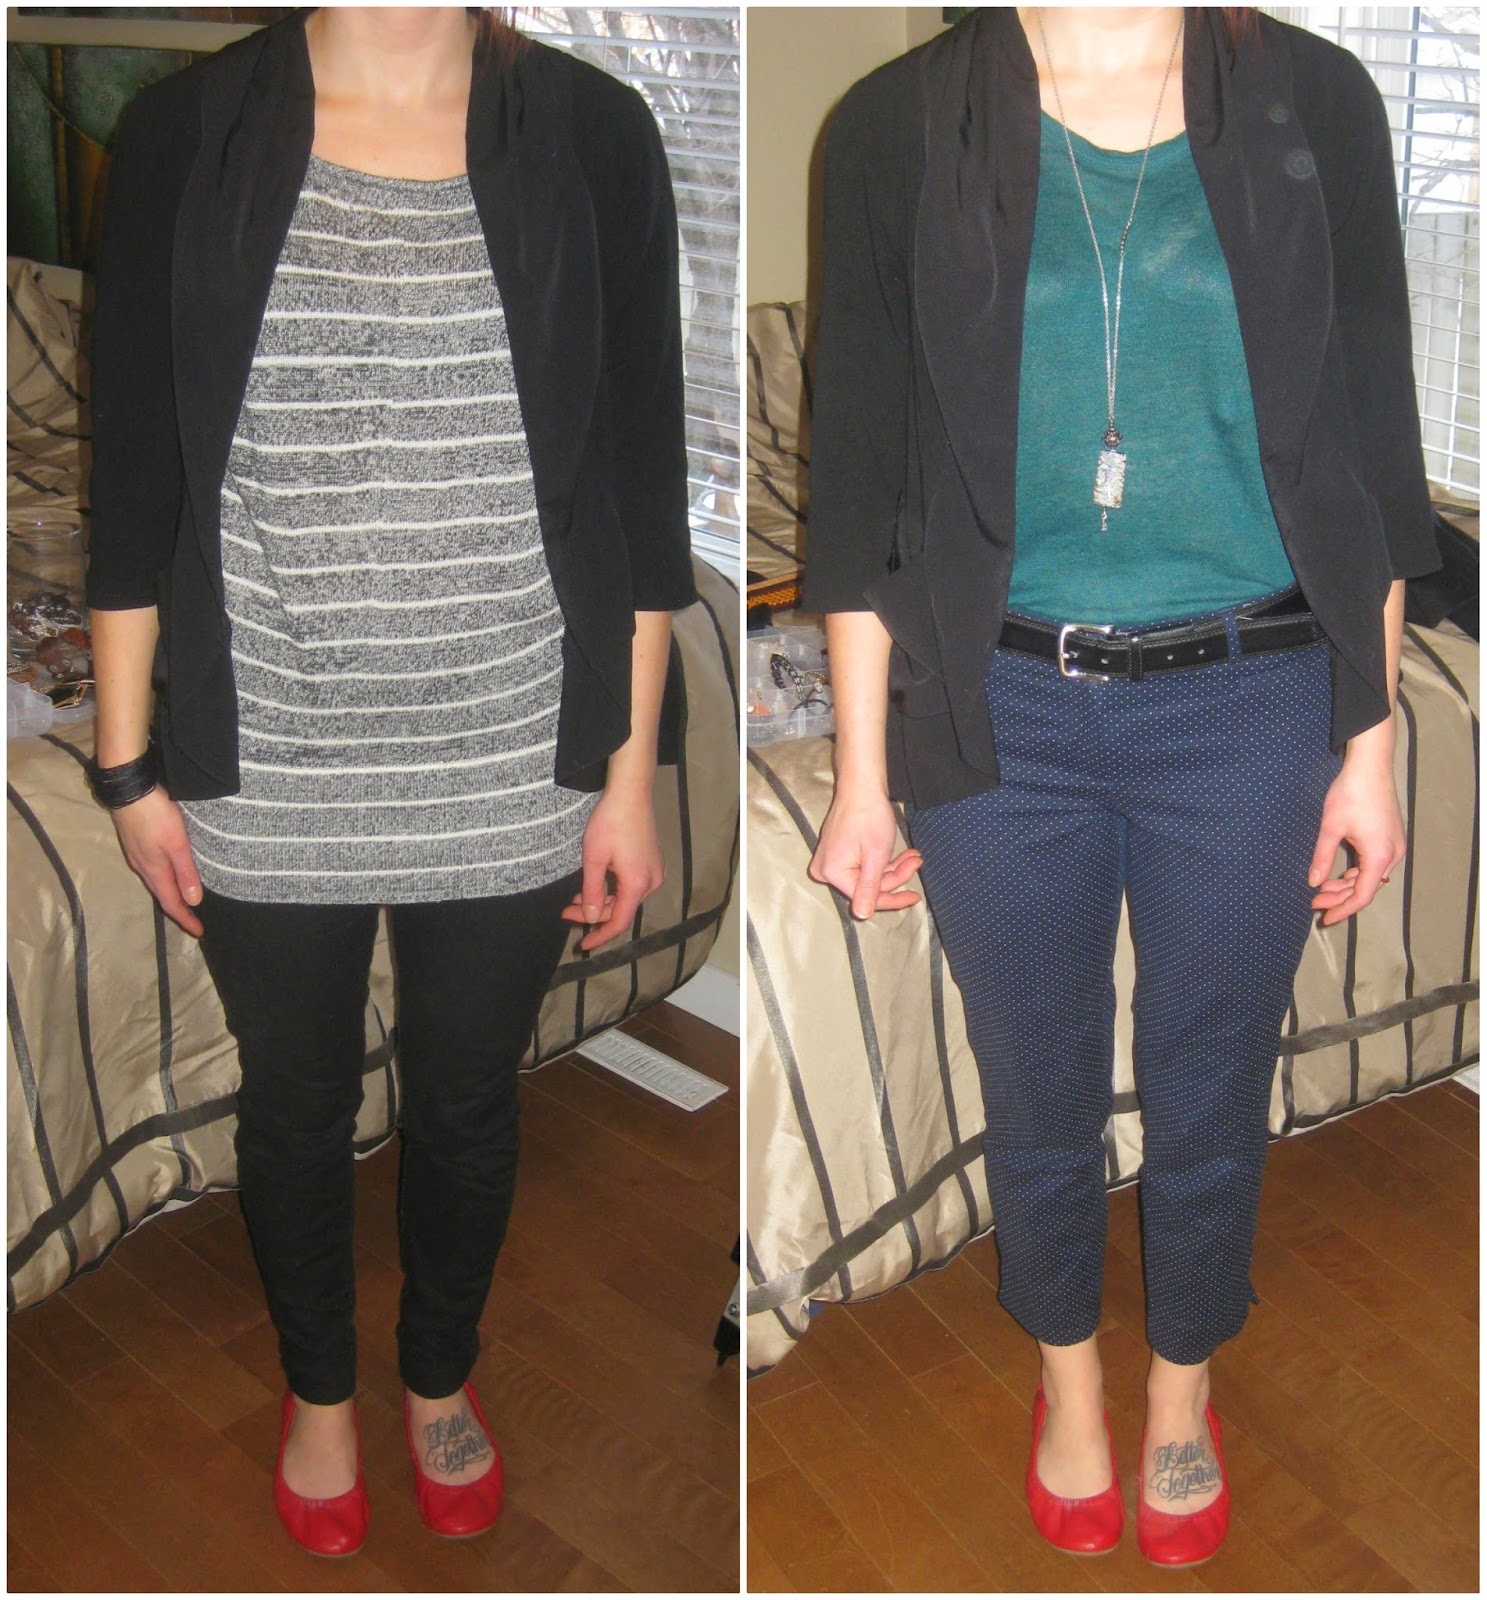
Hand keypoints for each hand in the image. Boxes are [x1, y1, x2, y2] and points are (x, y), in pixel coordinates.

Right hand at [110, 787, 204, 936]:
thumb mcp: (177, 844)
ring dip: (172, 893)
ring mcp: (137, 854)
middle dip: (178, 909)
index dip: (185, 919)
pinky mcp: (136, 842)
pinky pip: (153, 869)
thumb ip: (185, 872)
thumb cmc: (156, 816)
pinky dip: (165, 878)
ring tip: (186, 900)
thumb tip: (194, 902)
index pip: (171, 903)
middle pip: (163, 895)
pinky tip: (173, 872)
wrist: (129, 789)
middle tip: (194, 919)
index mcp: (154, 871)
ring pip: (157, 882)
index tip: (199, 932)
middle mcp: (143, 867)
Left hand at [560, 785, 664, 950]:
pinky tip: (593, 884)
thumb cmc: (610, 823)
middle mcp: (651, 882)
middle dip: (592, 914)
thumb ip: (591, 891)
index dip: (600, 936)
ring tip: (574, 899)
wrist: (631, 793)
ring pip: (624, 897)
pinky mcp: (651, 861)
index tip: (583, 944)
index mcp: (638, 884)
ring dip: (600, 901)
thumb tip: (589, 917)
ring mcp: (653, 871)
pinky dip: (611, 889)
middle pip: (621, 909)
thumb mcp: (594, 859)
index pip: (619, 922)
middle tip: (565, 912)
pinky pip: (630, 884)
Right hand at [809, 781, 922, 918]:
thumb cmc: (869, 816)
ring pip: (867, 875)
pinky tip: (901, 853)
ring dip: (891, 866)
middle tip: (917, 861)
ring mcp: (829, 861)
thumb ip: (869, 887)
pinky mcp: (835, 853)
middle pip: (867, 886)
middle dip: (895, 875)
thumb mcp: (875, 855)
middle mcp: (825, 871)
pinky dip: (881, 860)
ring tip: (913, 855)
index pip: (868, 897)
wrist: (860, 786)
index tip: (915, 897)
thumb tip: (861, 915)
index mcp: (833, 873)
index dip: (894, 898)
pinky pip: (861, 865)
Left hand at [1307, 752, 1404, 925]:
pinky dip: (1356, 872)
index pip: (1362, 895)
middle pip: (1366, 887)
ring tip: (1321, 888)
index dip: (1343, 909)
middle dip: (1340, 897)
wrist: (1371, 766)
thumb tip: (1312, 883)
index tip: (1325, 918)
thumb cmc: (1350, 794)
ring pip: (1371, 876)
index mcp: (1379, 855)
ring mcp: (1394, 845)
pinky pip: (1375, 864)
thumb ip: (1322, 857)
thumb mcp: (1330, 828)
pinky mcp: (1391, 837)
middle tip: (1314, 902)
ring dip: (1347, 884)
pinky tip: (1339, 873)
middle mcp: (1392, 854)